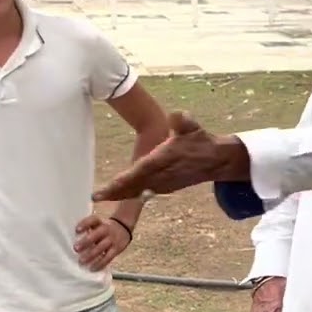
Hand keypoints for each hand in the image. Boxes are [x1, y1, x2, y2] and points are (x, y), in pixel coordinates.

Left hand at [73, 215, 131, 270]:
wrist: (124, 228)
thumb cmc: (104, 228)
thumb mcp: (98, 224)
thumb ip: (87, 230)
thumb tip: (72, 241)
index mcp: (100, 222)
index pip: (93, 220)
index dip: (85, 224)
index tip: (77, 230)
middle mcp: (106, 229)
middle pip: (97, 234)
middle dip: (86, 242)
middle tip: (76, 249)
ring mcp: (112, 239)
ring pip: (102, 247)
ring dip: (91, 255)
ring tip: (81, 261)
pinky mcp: (117, 249)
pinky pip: (108, 257)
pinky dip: (100, 263)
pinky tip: (92, 268)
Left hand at [92, 111, 235, 201]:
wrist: (216, 160)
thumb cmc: (201, 141)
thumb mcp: (193, 127)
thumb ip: (183, 120)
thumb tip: (176, 114)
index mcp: (163, 160)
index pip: (137, 172)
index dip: (120, 181)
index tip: (105, 187)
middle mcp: (162, 175)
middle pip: (134, 186)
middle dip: (115, 192)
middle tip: (95, 196)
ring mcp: (164, 183)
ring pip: (138, 190)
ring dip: (121, 194)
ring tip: (103, 196)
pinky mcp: (166, 187)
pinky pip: (145, 191)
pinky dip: (132, 194)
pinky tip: (122, 194)